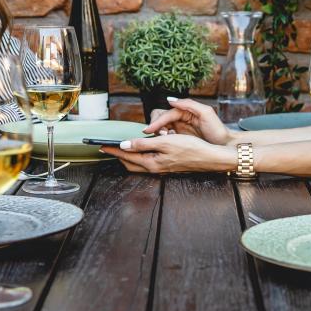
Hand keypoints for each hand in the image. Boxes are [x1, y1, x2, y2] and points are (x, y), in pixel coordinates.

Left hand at [101, 134, 231, 173]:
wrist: (210, 157)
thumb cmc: (190, 148)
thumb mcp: (164, 142)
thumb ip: (142, 144)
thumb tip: (123, 145)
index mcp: (151, 162)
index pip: (126, 156)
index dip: (112, 150)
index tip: (100, 146)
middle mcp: (155, 168)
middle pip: (130, 164)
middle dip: (117, 156)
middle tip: (107, 147)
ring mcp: (161, 168)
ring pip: (138, 164)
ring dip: (128, 157)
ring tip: (120, 148)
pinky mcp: (167, 166)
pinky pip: (147, 163)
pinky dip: (139, 157)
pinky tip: (141, 150)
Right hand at [143, 98, 229, 144]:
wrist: (225, 146)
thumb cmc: (217, 130)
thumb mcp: (206, 113)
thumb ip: (188, 103)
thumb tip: (170, 100)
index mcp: (185, 110)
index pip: (166, 113)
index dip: (157, 121)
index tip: (149, 130)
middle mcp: (181, 117)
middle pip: (160, 117)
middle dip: (156, 125)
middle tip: (161, 136)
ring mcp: (179, 128)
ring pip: (161, 127)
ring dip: (158, 133)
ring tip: (164, 140)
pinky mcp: (180, 138)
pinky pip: (166, 137)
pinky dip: (163, 139)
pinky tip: (168, 144)